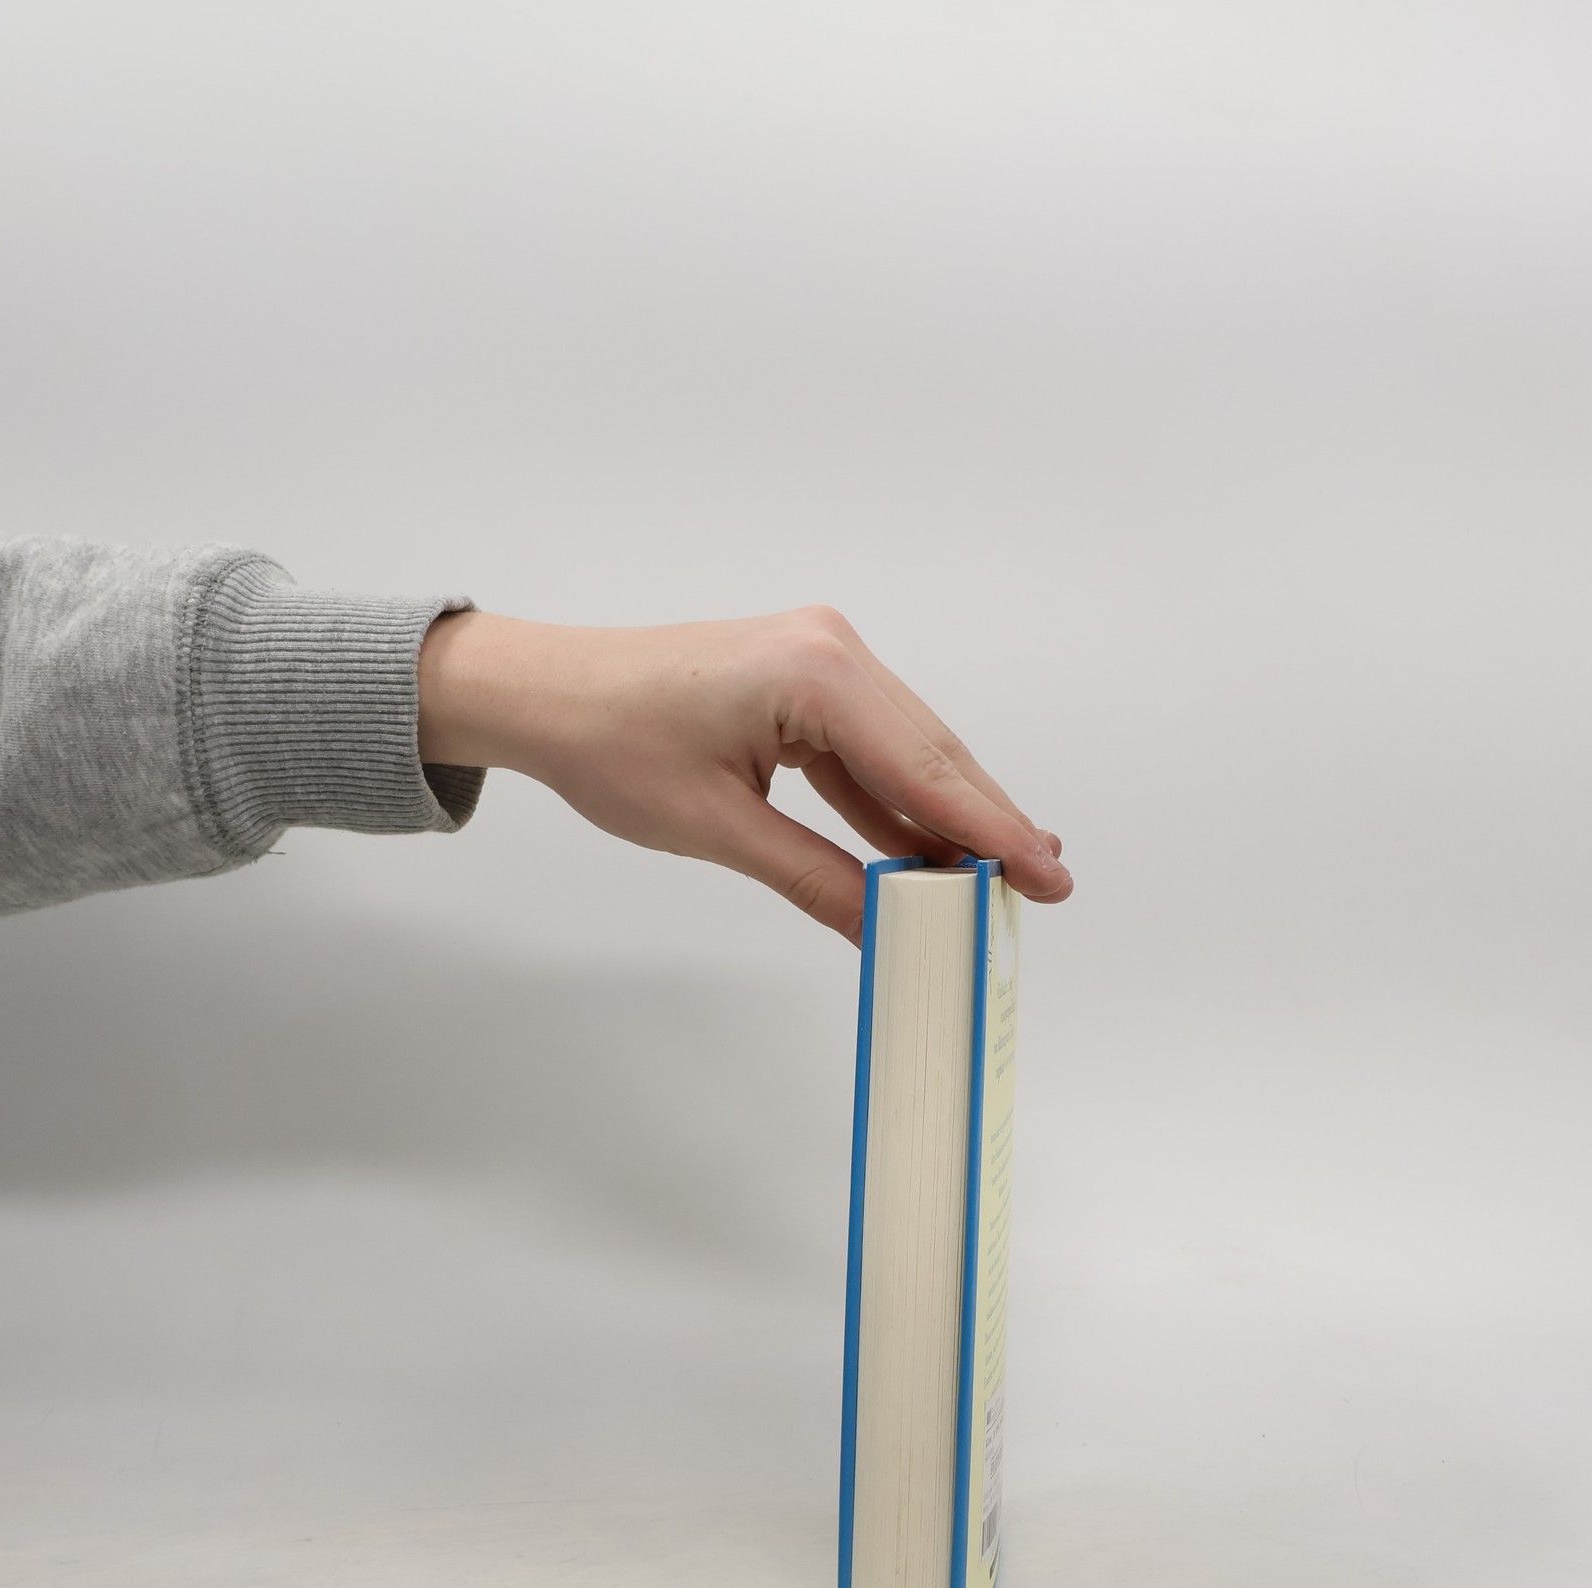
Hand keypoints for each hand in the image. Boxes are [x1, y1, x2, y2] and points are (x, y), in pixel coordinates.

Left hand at [416, 604, 1072, 940]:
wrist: (545, 693)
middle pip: (933, 754)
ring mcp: (819, 661)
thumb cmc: (610, 744)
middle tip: (1045, 886)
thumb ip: (816, 879)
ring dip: (945, 817)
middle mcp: (832, 651)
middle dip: (986, 825)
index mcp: (814, 673)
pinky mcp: (802, 682)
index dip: (991, 833)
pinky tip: (928, 850)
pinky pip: (866, 751)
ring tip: (1001, 877)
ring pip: (907, 753)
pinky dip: (894, 803)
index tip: (1046, 878)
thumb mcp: (717, 830)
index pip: (924, 769)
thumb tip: (888, 932)